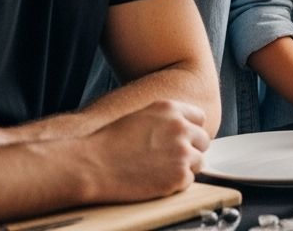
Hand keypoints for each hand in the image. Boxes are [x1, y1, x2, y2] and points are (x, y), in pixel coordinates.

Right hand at [80, 100, 209, 203]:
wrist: (90, 165)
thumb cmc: (108, 142)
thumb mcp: (141, 116)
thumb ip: (166, 119)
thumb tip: (185, 128)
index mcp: (171, 109)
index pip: (199, 118)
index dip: (190, 130)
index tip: (182, 139)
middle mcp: (181, 128)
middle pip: (203, 140)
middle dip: (190, 149)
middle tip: (168, 159)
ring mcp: (182, 152)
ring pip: (198, 161)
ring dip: (183, 167)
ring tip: (157, 170)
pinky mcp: (179, 176)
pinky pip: (188, 180)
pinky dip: (175, 183)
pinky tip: (154, 180)